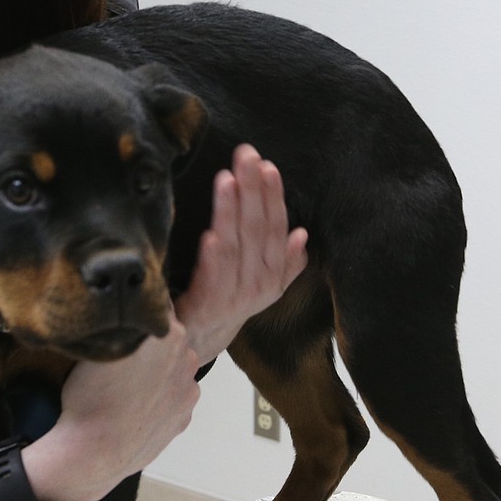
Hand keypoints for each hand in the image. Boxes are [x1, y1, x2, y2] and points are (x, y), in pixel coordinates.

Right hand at [16, 312, 201, 500]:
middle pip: (168, 337)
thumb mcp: (100, 344)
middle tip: (122, 356)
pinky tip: (137, 405)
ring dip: (158, 369)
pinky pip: (174, 394)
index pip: (158, 305)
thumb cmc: (88, 397)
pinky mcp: (186, 414)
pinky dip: (160, 396)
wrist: (94, 453)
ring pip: (173, 366)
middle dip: (150, 342)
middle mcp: (186, 355)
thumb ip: (124, 323)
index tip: (126, 317)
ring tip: (127, 386)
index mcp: (167, 332)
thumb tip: (131, 312)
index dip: (140, 310)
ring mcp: (188, 387)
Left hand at [175, 144, 307, 366]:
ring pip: (236, 246)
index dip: (273, 196)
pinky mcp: (206, 307)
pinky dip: (214, 257)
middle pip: (258, 230)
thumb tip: (301, 234)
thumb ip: (284, 262)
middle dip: (253, 190)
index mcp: (272, 274)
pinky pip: (213, 279)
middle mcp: (258, 284)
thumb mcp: (260, 282)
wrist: (198, 344)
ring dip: (232, 211)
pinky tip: (211, 234)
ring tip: (227, 180)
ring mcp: (234, 297)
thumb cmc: (227, 302)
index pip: (277, 227)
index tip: (267, 166)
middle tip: (246, 156)